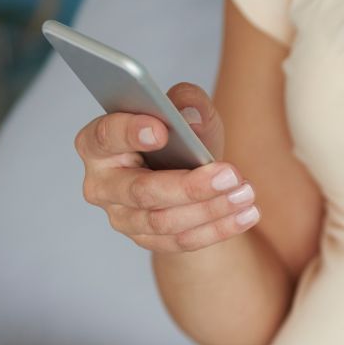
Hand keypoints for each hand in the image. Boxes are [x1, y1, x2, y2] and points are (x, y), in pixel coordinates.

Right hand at [73, 82, 260, 251]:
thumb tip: (192, 112)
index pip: (106, 137)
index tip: (161, 130)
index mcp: (98, 144)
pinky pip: (182, 241)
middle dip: (189, 186)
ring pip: (164, 221)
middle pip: (141, 191)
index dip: (130, 133)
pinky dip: (218, 229)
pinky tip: (246, 215)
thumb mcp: (189, 115)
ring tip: (245, 194)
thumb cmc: (180, 142)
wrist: (186, 180)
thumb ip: (188, 103)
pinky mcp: (147, 241)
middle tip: (230, 174)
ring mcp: (122, 218)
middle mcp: (102, 185)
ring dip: (211, 209)